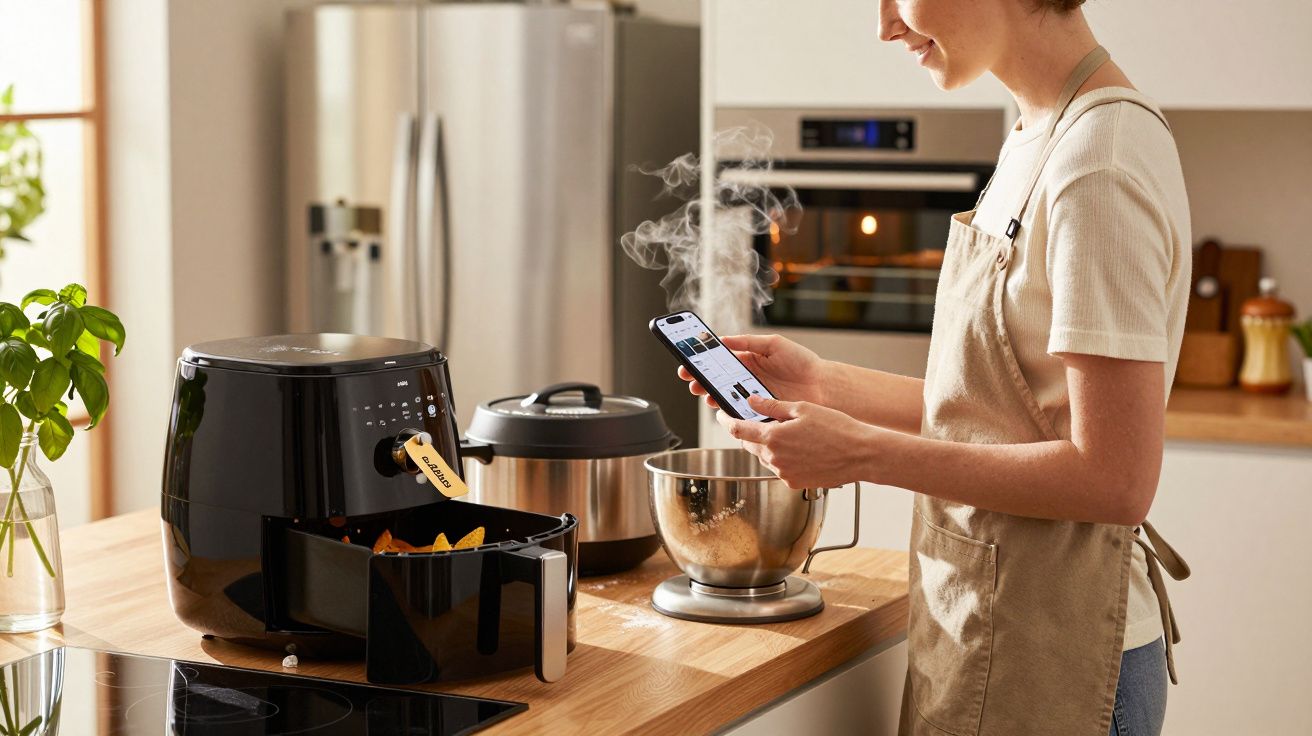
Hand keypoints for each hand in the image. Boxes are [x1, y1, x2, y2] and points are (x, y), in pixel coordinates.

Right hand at [676, 334, 827, 408]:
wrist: (822, 387)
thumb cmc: (801, 362)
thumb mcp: (773, 344)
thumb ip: (747, 342)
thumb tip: (723, 339)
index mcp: (747, 361)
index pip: (718, 360)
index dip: (701, 361)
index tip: (688, 360)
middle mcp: (746, 379)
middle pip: (716, 380)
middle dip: (700, 379)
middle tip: (690, 378)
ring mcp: (751, 396)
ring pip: (723, 397)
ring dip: (710, 394)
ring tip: (704, 392)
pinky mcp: (758, 412)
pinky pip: (738, 411)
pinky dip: (728, 410)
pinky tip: (722, 406)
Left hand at [716, 395, 878, 488]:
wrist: (861, 455)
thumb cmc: (836, 428)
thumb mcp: (802, 409)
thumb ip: (772, 407)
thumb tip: (751, 401)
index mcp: (773, 438)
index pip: (737, 430)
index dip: (725, 421)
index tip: (721, 415)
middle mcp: (774, 459)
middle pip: (749, 444)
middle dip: (750, 432)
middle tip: (759, 420)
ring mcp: (784, 474)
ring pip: (765, 457)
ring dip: (768, 445)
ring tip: (789, 434)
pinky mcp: (794, 483)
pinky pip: (780, 468)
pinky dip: (782, 458)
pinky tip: (800, 449)